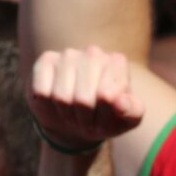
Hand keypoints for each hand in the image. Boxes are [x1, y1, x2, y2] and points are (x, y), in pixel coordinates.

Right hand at [29, 47, 144, 151]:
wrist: (76, 122)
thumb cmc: (106, 119)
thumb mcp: (126, 121)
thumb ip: (133, 112)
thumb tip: (121, 102)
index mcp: (117, 63)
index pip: (107, 97)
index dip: (104, 117)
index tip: (106, 118)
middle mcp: (94, 53)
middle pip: (83, 100)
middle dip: (84, 119)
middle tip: (87, 120)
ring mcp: (68, 55)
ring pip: (62, 97)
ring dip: (67, 115)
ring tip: (73, 114)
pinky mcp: (46, 61)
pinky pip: (42, 92)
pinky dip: (48, 107)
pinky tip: (55, 104)